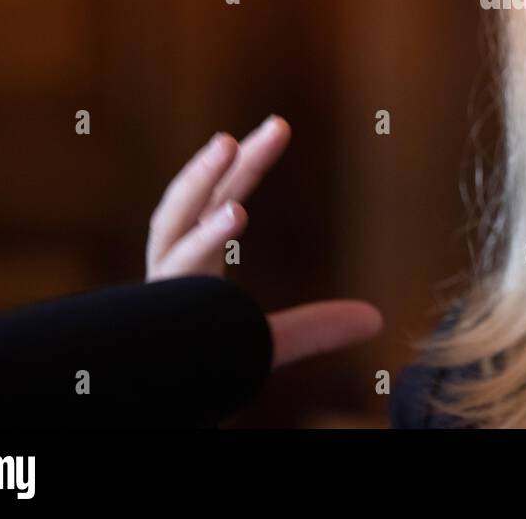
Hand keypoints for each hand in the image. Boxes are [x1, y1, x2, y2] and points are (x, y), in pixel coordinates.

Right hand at [145, 115, 382, 368]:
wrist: (151, 399)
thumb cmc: (194, 371)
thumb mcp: (264, 344)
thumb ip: (312, 328)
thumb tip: (376, 319)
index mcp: (191, 269)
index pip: (219, 202)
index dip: (247, 164)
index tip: (279, 126)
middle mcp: (167, 277)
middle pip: (192, 207)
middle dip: (224, 163)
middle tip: (273, 125)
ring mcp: (153, 300)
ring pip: (174, 235)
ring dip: (201, 184)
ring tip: (230, 146)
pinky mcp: (148, 323)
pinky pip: (172, 278)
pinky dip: (200, 241)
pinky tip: (235, 210)